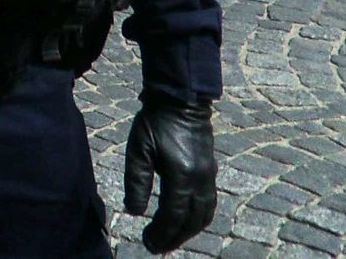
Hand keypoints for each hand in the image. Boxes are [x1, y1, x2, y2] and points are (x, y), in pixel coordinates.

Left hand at [124, 100, 216, 253]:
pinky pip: (209, 204)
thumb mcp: (139, 150)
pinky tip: (185, 221)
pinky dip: (197, 218)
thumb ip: (137, 182)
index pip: (173, 215)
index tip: (147, 243)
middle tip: (156, 247)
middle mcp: (201, 180)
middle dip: (174, 237)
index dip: (161, 233)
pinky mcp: (211, 171)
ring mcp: (209, 176)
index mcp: (182, 175)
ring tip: (169, 238)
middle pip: (191, 221)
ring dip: (188, 231)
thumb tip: (134, 212)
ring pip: (204, 215)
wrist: (181, 101)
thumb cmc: (155, 122)